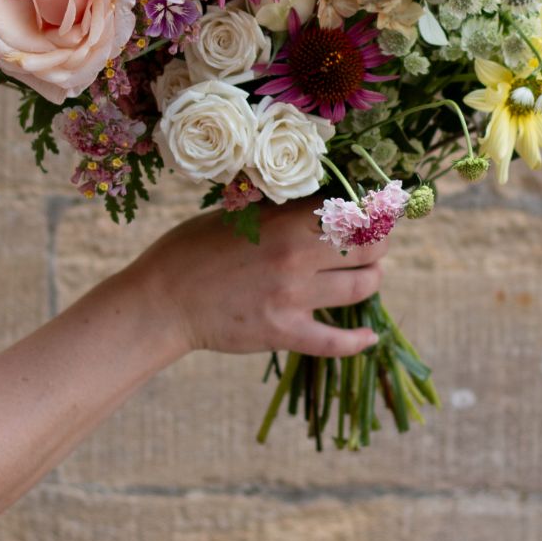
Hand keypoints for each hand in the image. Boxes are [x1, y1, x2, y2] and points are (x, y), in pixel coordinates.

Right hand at [135, 202, 383, 358]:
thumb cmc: (190, 249)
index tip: (375, 207)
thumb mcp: (233, 214)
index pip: (349, 209)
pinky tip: (369, 338)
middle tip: (377, 241)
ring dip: (373, 280)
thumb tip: (313, 199)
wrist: (162, 301)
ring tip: (371, 275)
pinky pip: (335, 342)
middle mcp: (296, 257)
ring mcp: (293, 298)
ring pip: (361, 288)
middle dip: (379, 242)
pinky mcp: (284, 333)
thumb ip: (276, 211)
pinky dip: (358, 341)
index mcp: (284, 221)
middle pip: (367, 246)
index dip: (370, 208)